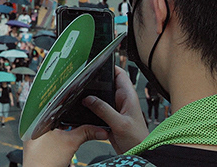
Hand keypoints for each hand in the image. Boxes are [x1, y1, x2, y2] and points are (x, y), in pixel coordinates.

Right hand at [24, 66, 148, 164]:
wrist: (138, 154)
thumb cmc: (138, 140)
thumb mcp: (120, 123)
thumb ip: (104, 110)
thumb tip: (88, 99)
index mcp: (128, 97)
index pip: (119, 74)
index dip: (108, 66)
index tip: (95, 61)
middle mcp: (121, 100)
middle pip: (105, 84)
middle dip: (94, 81)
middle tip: (80, 77)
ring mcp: (114, 109)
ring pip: (99, 96)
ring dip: (90, 95)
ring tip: (78, 91)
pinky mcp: (108, 118)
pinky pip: (96, 108)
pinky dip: (89, 107)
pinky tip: (81, 107)